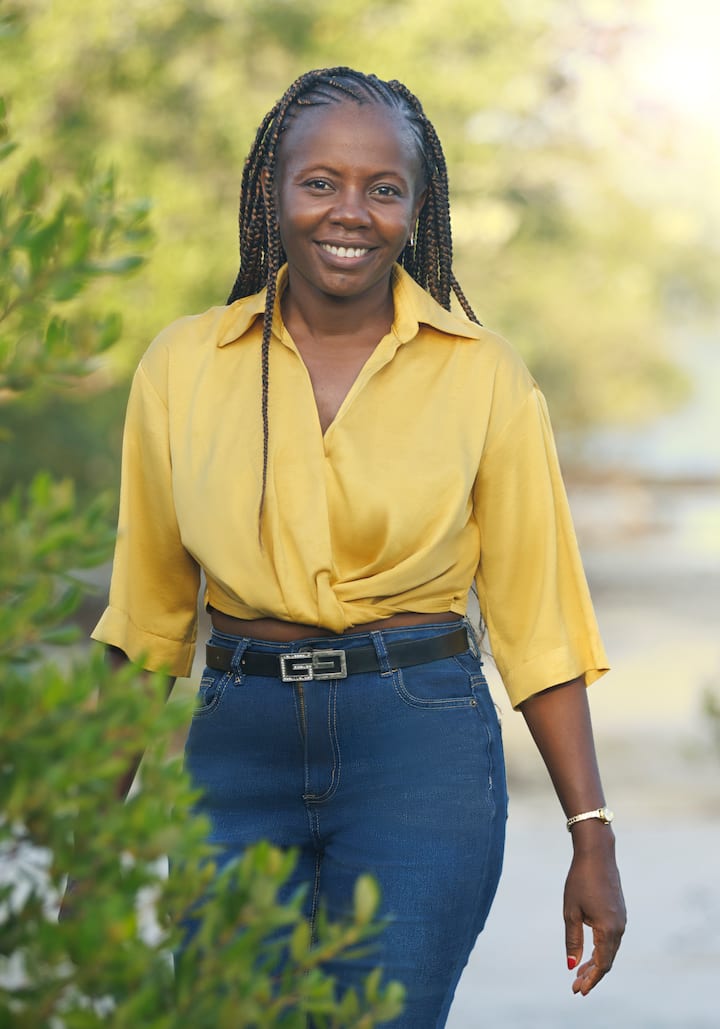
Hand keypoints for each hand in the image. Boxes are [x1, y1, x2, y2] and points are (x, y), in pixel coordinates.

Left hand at [564, 829, 625, 994]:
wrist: (597, 854)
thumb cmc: (580, 880)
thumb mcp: (571, 911)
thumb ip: (573, 940)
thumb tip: (572, 966)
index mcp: (608, 929)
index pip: (601, 964)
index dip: (590, 979)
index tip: (577, 991)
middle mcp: (619, 928)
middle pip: (607, 960)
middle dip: (592, 975)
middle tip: (576, 986)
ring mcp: (622, 920)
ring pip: (610, 950)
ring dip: (596, 963)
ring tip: (580, 972)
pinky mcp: (620, 913)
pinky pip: (612, 938)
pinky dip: (601, 949)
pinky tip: (590, 952)